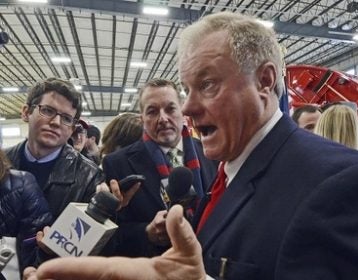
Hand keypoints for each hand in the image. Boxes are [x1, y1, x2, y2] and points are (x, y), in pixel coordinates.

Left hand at [22, 205, 205, 279]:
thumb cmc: (188, 276)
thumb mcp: (190, 253)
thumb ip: (181, 232)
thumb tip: (174, 210)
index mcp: (137, 274)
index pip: (103, 270)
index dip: (75, 268)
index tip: (47, 267)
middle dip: (59, 278)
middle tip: (31, 274)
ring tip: (38, 277)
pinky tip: (63, 278)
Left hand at [96, 179, 139, 209]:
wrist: (101, 208)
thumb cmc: (111, 199)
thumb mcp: (118, 195)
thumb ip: (121, 189)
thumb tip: (120, 180)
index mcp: (124, 201)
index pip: (130, 194)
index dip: (134, 189)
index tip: (138, 183)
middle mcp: (117, 204)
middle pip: (117, 195)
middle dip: (115, 187)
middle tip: (113, 180)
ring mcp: (109, 204)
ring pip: (106, 193)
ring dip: (104, 186)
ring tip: (103, 184)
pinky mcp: (101, 203)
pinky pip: (99, 193)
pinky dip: (99, 188)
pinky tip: (99, 187)